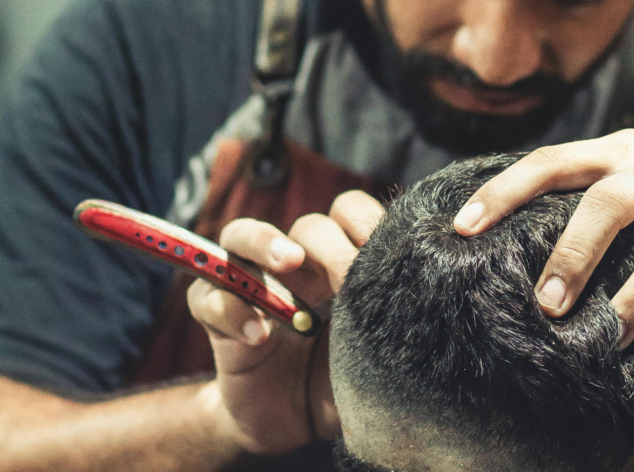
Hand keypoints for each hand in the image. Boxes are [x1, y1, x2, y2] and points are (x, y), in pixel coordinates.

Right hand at [187, 191, 384, 453]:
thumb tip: (426, 288)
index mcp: (339, 261)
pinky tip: (260, 336)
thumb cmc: (343, 377)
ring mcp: (254, 286)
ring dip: (263, 241)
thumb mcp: (374, 347)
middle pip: (305, 224)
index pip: (349, 212)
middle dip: (325, 242)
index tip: (380, 250)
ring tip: (286, 262)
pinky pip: (207, 297)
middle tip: (341, 272)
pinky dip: (230, 309)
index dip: (364, 221)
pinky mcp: (219, 319)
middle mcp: (297, 266)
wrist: (295, 421)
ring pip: (238, 235)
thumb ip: (391, 315)